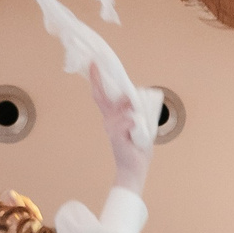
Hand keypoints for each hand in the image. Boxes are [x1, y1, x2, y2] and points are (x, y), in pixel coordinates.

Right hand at [90, 64, 152, 198]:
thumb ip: (135, 110)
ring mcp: (111, 127)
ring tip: (138, 121)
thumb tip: (132, 96)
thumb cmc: (137, 148)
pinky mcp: (116, 135)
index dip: (97, 79)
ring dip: (132, 109)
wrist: (135, 169)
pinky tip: (137, 130)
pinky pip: (130, 120)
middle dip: (98, 79)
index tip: (94, 63)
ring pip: (123, 108)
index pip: (103, 95)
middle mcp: (108, 120)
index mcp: (113, 117)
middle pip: (102, 96)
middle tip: (94, 63)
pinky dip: (136, 123)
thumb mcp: (139, 124)